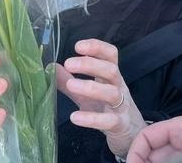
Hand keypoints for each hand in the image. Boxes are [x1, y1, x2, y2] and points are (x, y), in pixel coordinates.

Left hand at [56, 38, 145, 158]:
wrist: (131, 134)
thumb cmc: (107, 109)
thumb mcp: (87, 94)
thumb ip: (69, 81)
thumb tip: (50, 66)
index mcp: (111, 77)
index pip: (110, 55)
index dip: (97, 47)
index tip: (78, 46)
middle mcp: (119, 88)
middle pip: (111, 70)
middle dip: (91, 64)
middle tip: (69, 63)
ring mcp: (121, 106)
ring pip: (112, 93)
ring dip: (91, 87)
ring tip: (70, 85)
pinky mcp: (120, 125)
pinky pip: (109, 120)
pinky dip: (92, 119)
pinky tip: (75, 117)